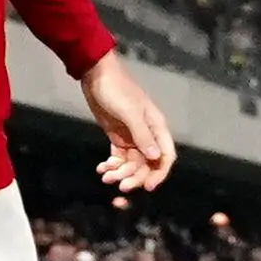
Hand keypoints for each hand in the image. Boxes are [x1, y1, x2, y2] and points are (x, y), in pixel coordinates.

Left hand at [81, 52, 175, 192]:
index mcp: (156, 127)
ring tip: (105, 176)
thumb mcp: (130, 112)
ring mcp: (132, 137)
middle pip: (147, 164)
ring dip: (120, 172)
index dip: (159, 173)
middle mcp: (147, 135)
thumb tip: (155, 157)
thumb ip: (142, 134)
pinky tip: (101, 169)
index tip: (147, 187)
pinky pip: (118, 157)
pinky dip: (112, 165)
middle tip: (120, 185)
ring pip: (131, 163)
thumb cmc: (116, 89)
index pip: (165, 156)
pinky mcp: (117, 136)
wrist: (95, 74)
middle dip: (135, 176)